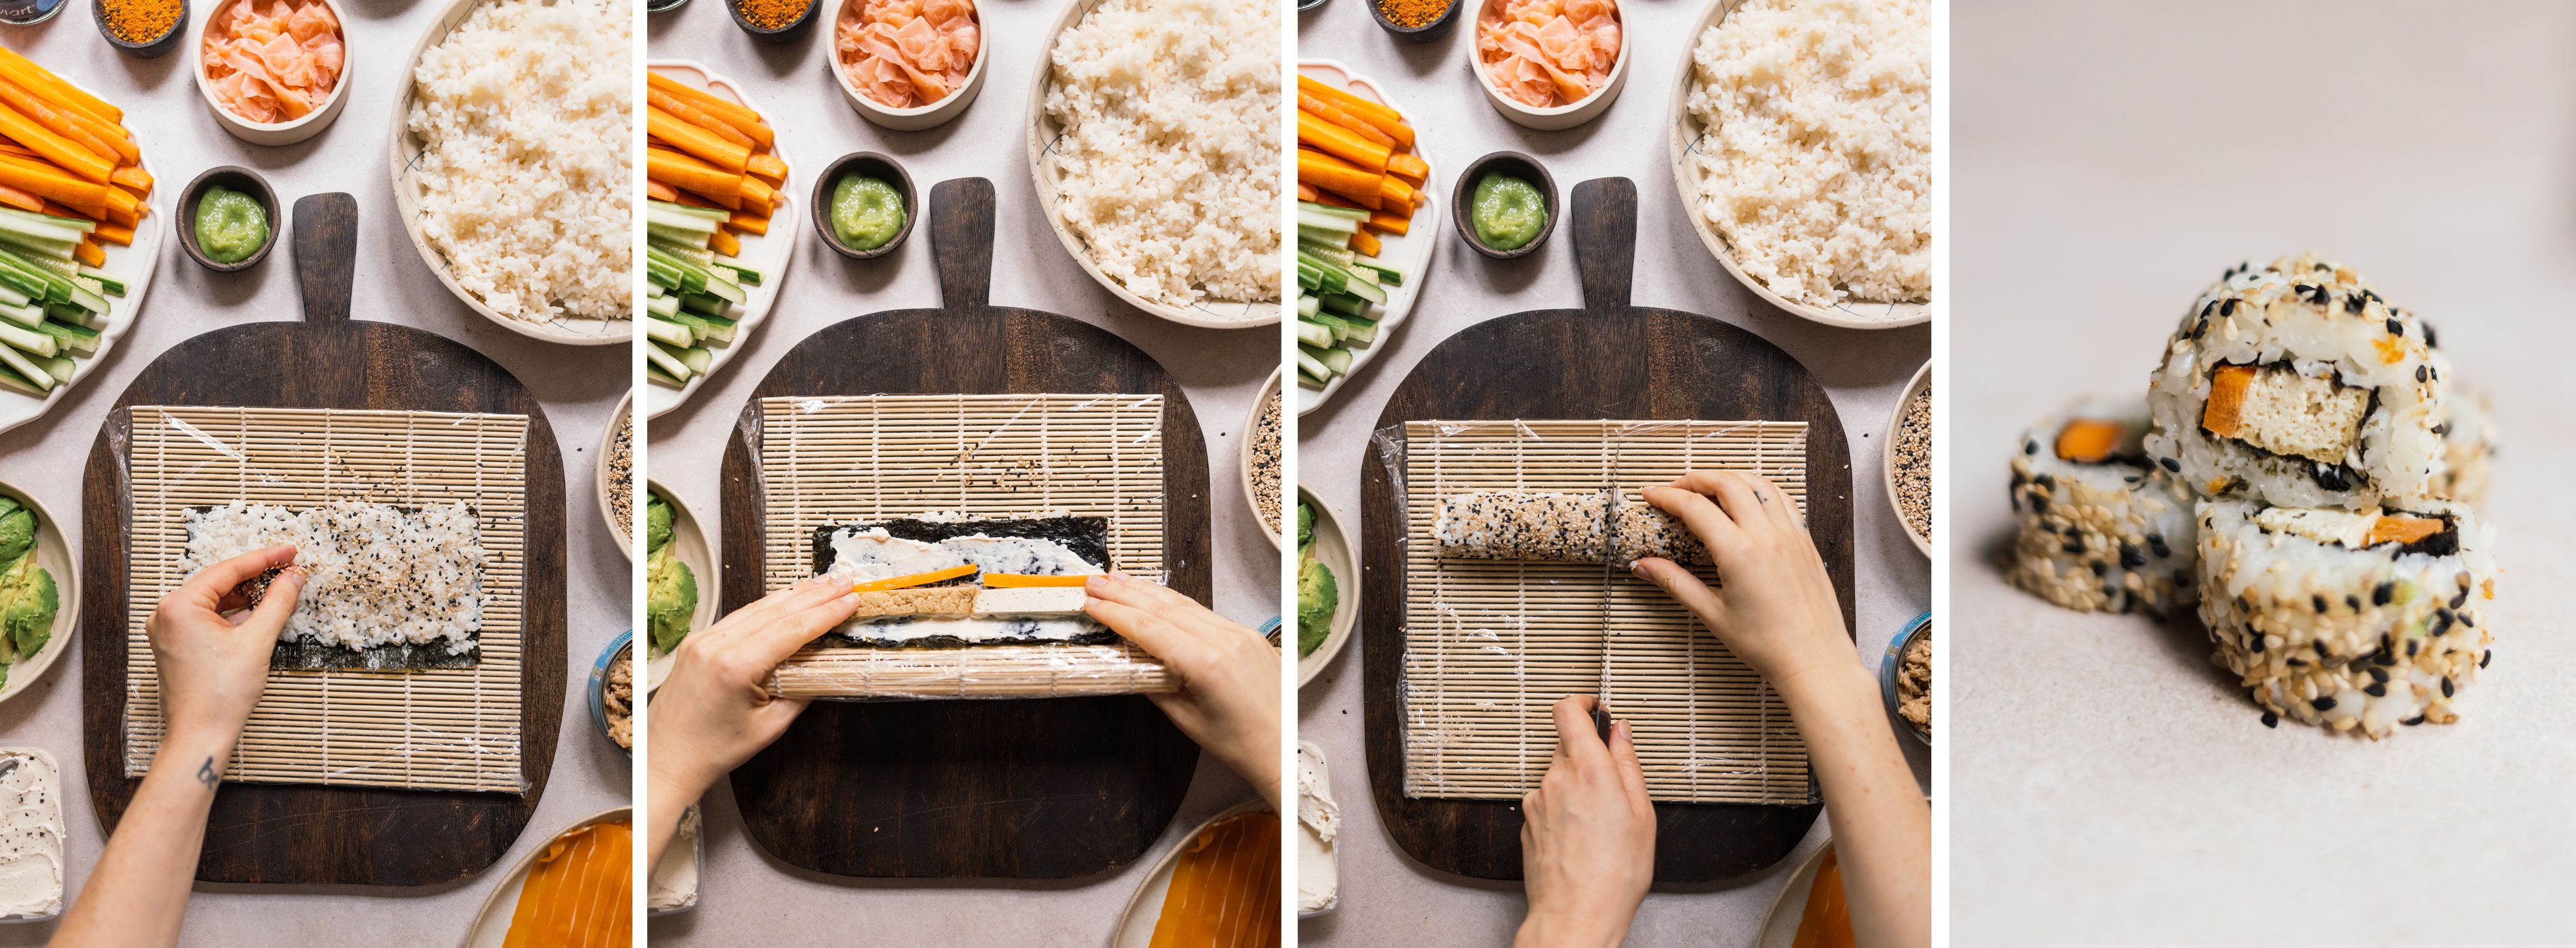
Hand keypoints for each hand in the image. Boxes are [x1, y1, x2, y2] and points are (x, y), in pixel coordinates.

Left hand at [146, 545, 303, 748]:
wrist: (200, 734)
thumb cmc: (221, 693)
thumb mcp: (258, 640)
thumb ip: (278, 602)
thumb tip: (294, 577)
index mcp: (179, 606)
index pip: (228, 570)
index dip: (264, 559)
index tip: (290, 552)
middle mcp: (166, 614)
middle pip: (218, 581)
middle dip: (255, 575)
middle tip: (288, 567)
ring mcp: (167, 630)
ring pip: (213, 600)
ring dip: (245, 594)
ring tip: (277, 589)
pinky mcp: (175, 645)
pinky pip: (206, 618)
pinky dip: (232, 613)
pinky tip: (256, 613)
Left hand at [648, 575, 858, 802]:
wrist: (665, 760)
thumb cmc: (714, 751)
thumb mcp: (770, 727)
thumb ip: (800, 693)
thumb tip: (823, 668)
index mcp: (735, 666)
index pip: (792, 629)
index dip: (826, 613)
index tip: (851, 600)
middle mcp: (715, 645)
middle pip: (777, 610)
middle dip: (816, 594)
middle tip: (845, 582)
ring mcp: (702, 639)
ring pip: (757, 607)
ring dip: (794, 594)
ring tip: (824, 583)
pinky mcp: (696, 642)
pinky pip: (739, 616)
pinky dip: (768, 606)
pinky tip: (787, 599)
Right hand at [1084, 573, 1280, 807]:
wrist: (1284, 747)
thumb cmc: (1240, 743)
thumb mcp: (1186, 719)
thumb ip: (1154, 685)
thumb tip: (1131, 662)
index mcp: (1207, 663)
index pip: (1149, 628)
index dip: (1116, 614)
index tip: (1092, 603)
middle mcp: (1225, 640)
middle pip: (1163, 607)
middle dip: (1125, 593)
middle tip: (1095, 582)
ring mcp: (1239, 633)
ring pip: (1184, 603)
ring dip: (1148, 591)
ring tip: (1118, 580)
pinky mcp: (1248, 634)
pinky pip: (1204, 611)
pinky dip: (1175, 602)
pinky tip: (1157, 597)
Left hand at [1515, 695, 1654, 947]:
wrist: (1577, 915)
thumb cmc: (1615, 874)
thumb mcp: (1642, 815)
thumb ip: (1628, 765)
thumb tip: (1621, 732)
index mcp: (1589, 771)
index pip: (1568, 711)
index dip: (1581, 702)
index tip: (1593, 706)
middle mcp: (1556, 780)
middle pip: (1566, 746)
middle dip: (1587, 757)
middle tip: (1612, 787)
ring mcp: (1537, 802)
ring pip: (1557, 777)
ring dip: (1575, 788)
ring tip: (1598, 824)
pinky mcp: (1527, 823)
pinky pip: (1547, 802)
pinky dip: (1563, 810)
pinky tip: (1580, 838)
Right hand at [1635, 472, 1855, 694]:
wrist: (1814, 660)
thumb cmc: (1768, 645)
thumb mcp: (1712, 614)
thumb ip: (1675, 583)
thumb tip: (1644, 567)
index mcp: (1739, 552)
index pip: (1695, 507)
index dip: (1667, 496)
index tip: (1651, 495)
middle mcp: (1767, 536)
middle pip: (1727, 482)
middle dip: (1696, 478)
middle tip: (1676, 489)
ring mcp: (1790, 535)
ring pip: (1758, 483)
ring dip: (1729, 477)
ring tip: (1709, 487)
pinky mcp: (1805, 541)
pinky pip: (1782, 499)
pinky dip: (1760, 489)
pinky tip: (1749, 499)